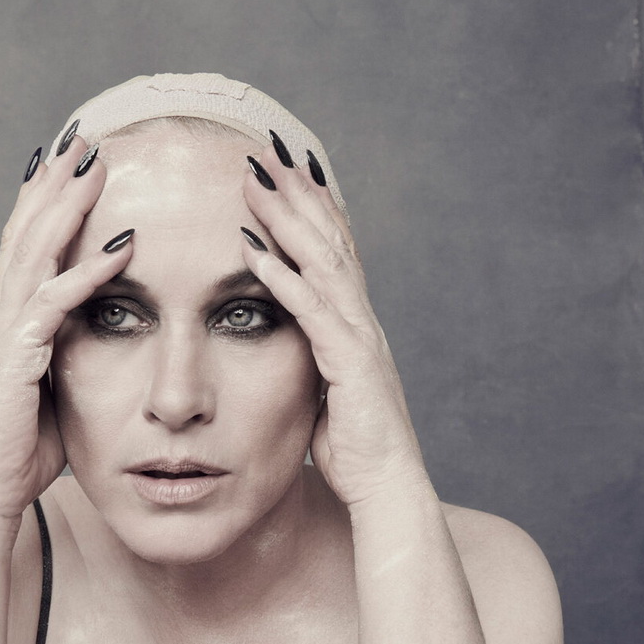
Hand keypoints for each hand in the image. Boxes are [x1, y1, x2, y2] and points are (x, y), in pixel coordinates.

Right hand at [0, 132, 133, 523]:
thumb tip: (108, 341)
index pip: (29, 248)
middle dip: (54, 186)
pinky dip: (86, 274)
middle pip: (27, 235)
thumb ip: (75, 357)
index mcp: (16, 322)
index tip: (76, 166)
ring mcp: (8, 336)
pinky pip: (54, 307)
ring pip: (34, 256)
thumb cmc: (23, 450)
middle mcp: (7, 318)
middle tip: (82, 140)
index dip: (49, 204)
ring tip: (93, 167)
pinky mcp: (16, 362)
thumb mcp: (58, 391)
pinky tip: (120, 250)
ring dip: (65, 209)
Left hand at [240, 140, 427, 506]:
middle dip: (299, 195)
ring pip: (324, 264)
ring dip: (288, 220)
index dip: (310, 210)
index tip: (284, 174)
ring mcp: (360, 340)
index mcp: (355, 327)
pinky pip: (312, 314)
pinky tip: (254, 251)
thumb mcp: (328, 395)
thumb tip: (293, 347)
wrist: (389, 491)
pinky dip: (283, 279)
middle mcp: (362, 323)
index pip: (333, 254)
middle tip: (268, 152)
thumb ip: (315, 362)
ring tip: (256, 181)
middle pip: (330, 243)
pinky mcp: (351, 365)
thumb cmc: (357, 451)